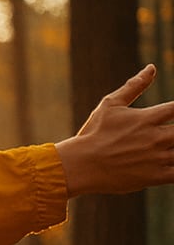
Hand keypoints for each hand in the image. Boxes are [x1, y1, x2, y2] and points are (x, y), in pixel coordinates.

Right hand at [55, 64, 173, 196]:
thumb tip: (152, 68)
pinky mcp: (155, 176)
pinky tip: (170, 163)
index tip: (172, 114)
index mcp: (147, 118)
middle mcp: (156, 137)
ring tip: (168, 146)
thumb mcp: (110, 105)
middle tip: (168, 133)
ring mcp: (157, 158)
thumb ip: (134, 86)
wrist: (80, 165)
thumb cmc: (93, 133)